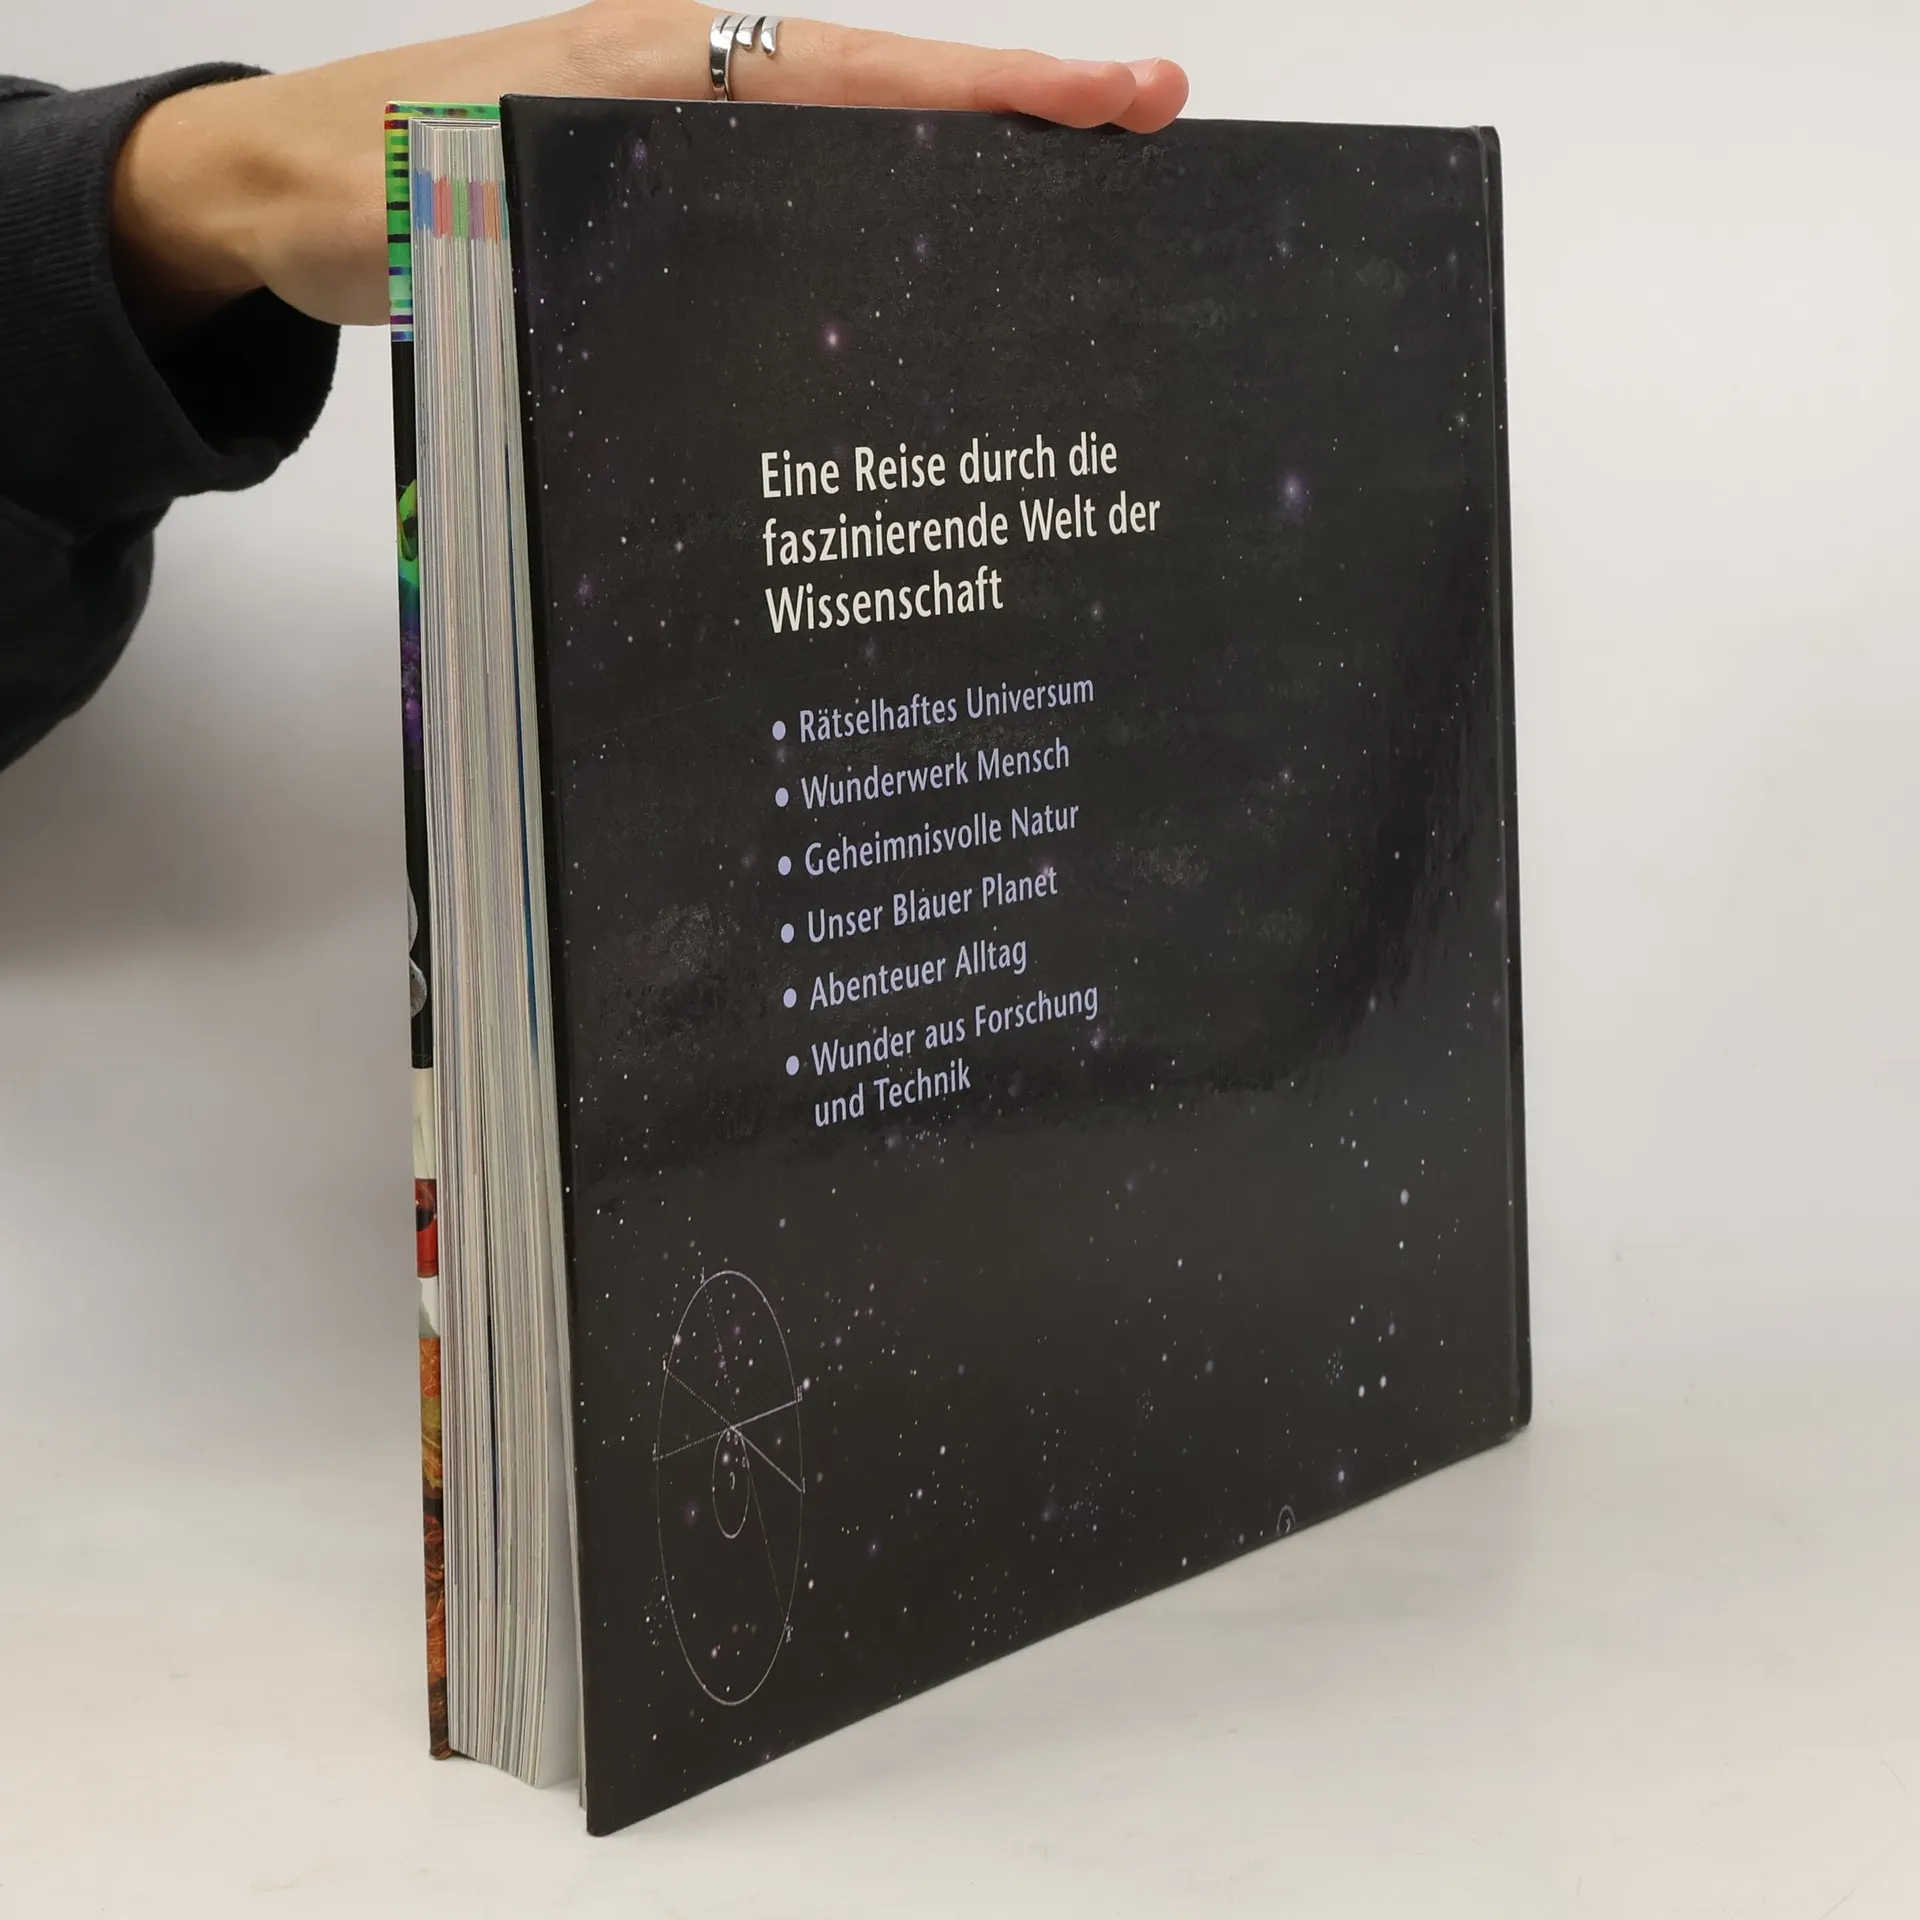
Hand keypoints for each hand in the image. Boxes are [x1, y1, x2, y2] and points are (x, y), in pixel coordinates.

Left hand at [110, 1, 1188, 333]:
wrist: (277, 191)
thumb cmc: (354, 189)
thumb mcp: (456, 200)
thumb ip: (570, 207)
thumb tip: (692, 245)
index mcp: (659, 68)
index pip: (860, 75)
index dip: (989, 91)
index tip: (1110, 96)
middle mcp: (690, 81)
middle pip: (889, 83)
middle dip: (1021, 100)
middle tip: (1149, 115)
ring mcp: (686, 125)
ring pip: (856, 130)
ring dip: (967, 149)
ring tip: (1083, 173)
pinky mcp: (667, 178)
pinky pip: (801, 176)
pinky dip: (885, 192)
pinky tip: (936, 240)